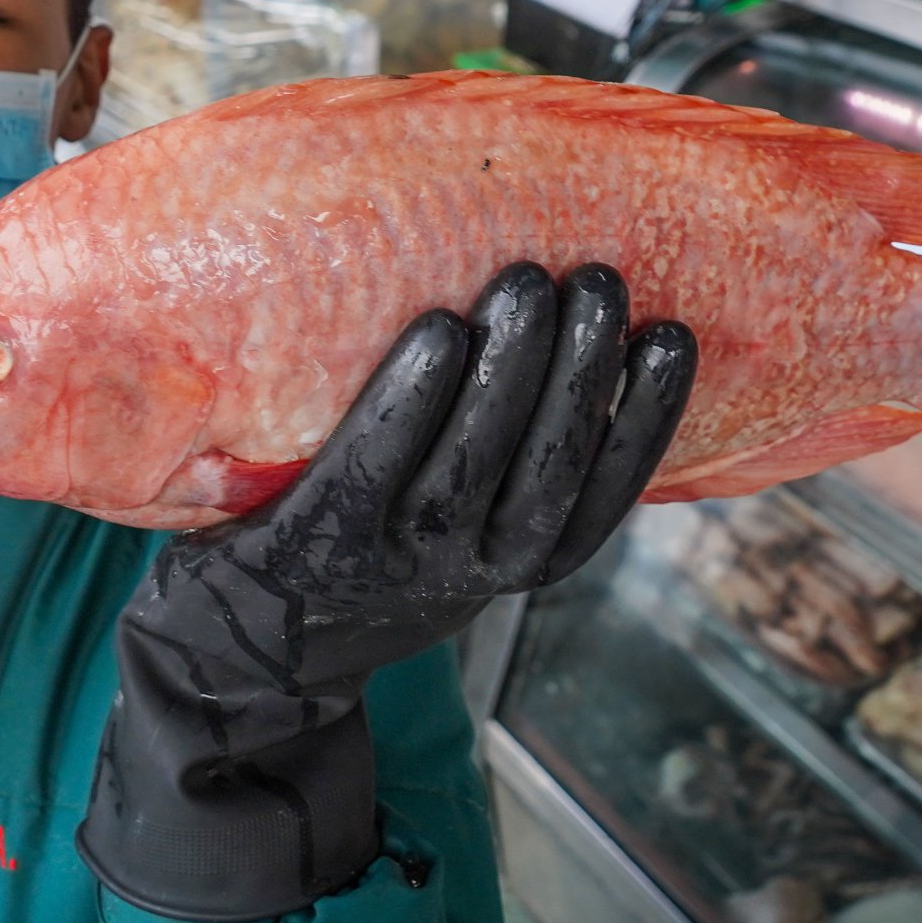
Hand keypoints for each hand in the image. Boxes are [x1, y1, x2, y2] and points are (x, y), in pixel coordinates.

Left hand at [78, 264, 695, 922]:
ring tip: (527, 284)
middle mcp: (469, 569)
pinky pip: (373, 462)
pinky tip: (439, 331)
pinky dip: (410, 399)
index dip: (648, 417)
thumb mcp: (460, 533)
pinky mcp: (318, 537)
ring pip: (469, 458)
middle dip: (580, 368)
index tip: (672, 337)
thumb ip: (509, 461)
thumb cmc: (370, 550)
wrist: (248, 644)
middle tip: (595, 278)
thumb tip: (567, 330)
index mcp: (519, 563)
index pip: (605, 493)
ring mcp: (394, 556)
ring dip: (508, 368)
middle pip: (545, 464)